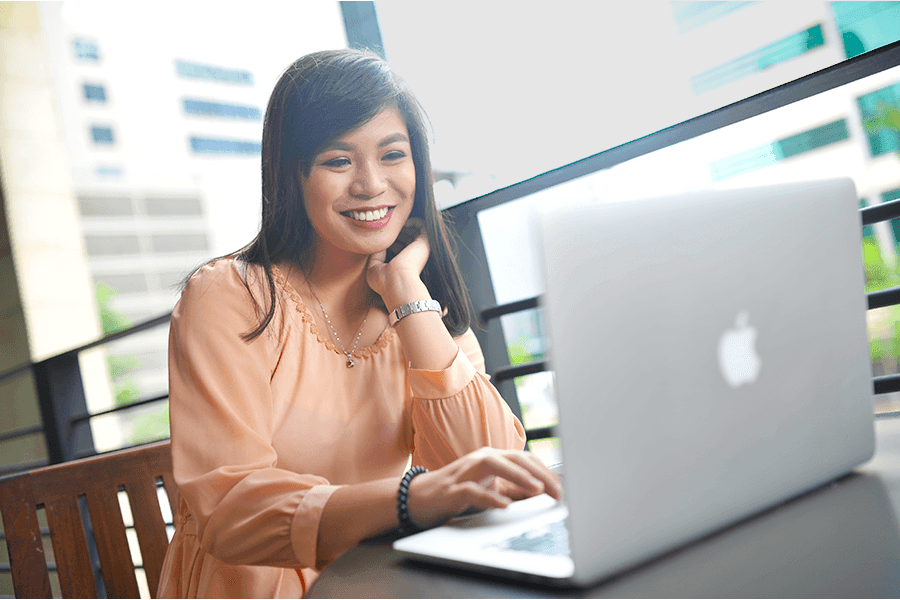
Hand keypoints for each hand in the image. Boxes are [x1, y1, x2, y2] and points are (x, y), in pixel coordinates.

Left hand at [367, 218, 428, 304]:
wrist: (396, 282)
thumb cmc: (384, 281)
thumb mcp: (374, 267)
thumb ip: (376, 253)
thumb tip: (378, 242)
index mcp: (402, 263)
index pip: (399, 247)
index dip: (390, 239)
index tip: (380, 234)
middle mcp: (412, 256)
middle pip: (406, 238)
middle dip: (396, 231)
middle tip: (386, 225)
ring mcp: (418, 249)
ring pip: (413, 231)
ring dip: (403, 225)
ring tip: (393, 221)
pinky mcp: (423, 242)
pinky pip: (421, 225)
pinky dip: (412, 220)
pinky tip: (401, 221)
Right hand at [406, 448, 562, 529]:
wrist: (421, 498)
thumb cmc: (459, 491)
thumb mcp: (491, 488)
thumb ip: (513, 489)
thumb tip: (541, 493)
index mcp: (493, 458)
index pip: (525, 459)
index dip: (545, 472)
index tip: (561, 488)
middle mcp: (481, 459)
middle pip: (514, 458)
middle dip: (539, 474)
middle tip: (556, 491)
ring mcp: (467, 471)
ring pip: (495, 465)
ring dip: (518, 477)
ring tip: (537, 489)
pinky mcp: (454, 488)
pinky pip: (473, 490)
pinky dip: (490, 496)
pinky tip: (504, 504)